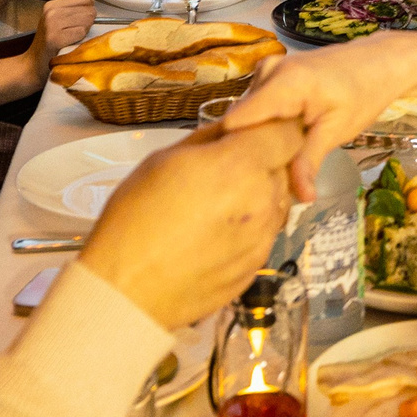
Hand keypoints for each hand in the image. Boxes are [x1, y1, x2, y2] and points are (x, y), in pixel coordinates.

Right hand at [37, 0, 95, 62]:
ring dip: (85, 30)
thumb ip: (73, 8)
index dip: (89, 8)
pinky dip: (80, 39)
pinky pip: (81, 32)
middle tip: (76, 30)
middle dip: (88, 21)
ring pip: (87, 20)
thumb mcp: (57, 19)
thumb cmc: (50, 41)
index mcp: (52, 4)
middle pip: (89, 9)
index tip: (81, 17)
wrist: (34, 62)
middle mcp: (51, 11)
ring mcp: (52, 24)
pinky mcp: (55, 38)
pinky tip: (71, 42)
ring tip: (73, 36)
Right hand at [80, 121, 303, 329]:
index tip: (256, 131)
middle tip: (222, 170)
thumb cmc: (135, 221)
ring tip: (214, 205)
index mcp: (240, 166)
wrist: (128, 289)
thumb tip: (232, 126)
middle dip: (262, 163)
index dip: (274, 128)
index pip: (288, 134)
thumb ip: (209, 138)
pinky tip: (213, 233)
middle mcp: (263, 201)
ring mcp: (263, 238)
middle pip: (283, 169)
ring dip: (257, 196)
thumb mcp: (164, 160)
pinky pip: (264, 234)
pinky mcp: (257, 266)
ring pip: (276, 203)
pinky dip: (248, 227)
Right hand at [223, 30, 416, 198]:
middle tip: (271, 172)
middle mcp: (266, 71)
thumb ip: (309, 161)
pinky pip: (256, 106)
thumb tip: (300, 198)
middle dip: (250, 147)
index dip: (235, 150)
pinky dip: (266, 124)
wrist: (378, 61)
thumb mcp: (337, 131)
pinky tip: (285, 136)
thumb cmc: (363, 93)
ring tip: (282, 153)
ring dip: (259, 137)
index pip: (235, 123)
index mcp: (282, 83)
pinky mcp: (269, 73)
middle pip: (239, 121)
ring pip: (246, 115)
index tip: (247, 176)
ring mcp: (266, 69)